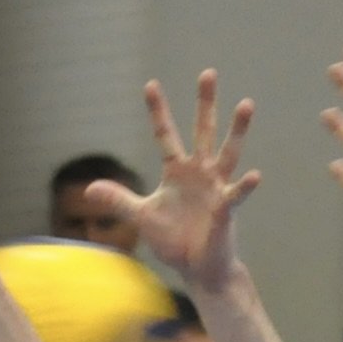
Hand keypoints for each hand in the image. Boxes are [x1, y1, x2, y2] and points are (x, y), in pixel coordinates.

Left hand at [97, 73, 261, 290]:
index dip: (157, 111)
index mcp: (177, 171)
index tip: (150, 84)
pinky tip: (254, 175)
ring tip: (246, 104)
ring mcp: (215, 188)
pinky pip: (235, 195)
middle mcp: (199, 173)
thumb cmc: (174, 241)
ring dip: (237, 130)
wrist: (197, 268)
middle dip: (204, 103)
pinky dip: (244, 186)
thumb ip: (120, 200)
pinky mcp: (225, 210)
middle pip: (202, 131)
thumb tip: (89, 189)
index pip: (165, 134)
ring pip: (227, 152)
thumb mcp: (142, 217)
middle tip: (208, 73)